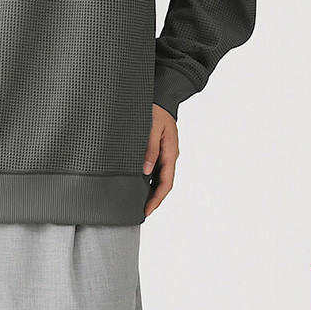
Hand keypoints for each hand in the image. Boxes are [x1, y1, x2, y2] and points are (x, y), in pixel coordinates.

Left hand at [143, 103, 178, 217]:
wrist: (162, 98)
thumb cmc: (157, 111)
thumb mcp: (152, 128)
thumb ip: (149, 148)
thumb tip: (146, 170)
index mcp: (170, 153)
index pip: (166, 182)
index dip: (157, 198)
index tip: (148, 209)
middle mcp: (170, 155)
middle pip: (164, 183)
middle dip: (155, 198)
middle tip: (143, 211)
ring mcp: (166, 153)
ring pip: (160, 177)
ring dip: (152, 190)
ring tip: (140, 201)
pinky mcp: (160, 149)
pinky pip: (157, 168)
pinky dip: (150, 178)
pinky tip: (141, 182)